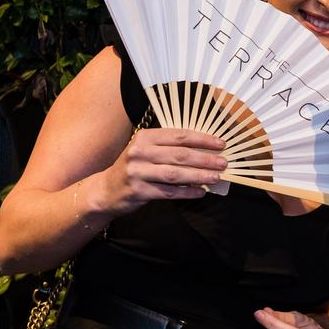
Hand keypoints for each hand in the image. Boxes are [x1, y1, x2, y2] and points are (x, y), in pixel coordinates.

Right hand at [97, 128, 226, 215]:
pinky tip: (200, 192)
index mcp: (145, 137)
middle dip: (205, 159)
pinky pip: (168, 192)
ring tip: (216, 177)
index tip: (220, 144)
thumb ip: (170, 147)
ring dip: (199, 175)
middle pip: (180, 155)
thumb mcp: (147, 151)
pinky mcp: (138, 190)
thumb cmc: (134, 168)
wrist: (106, 190)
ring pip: (175, 174)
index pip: (179, 136)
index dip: (202, 140)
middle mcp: (140, 152)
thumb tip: (205, 149)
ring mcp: (137, 172)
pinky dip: (187, 192)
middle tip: (223, 163)